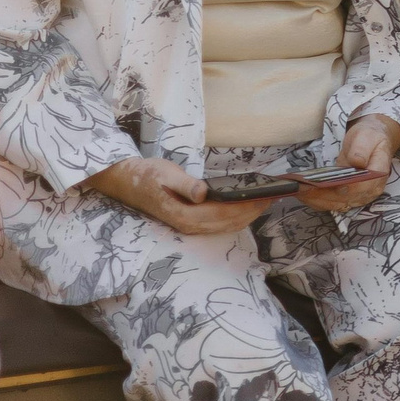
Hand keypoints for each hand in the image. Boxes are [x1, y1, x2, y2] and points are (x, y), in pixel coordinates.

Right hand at [89, 156, 263, 238]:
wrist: (124, 181)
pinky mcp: (190, 222)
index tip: (266, 195)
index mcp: (184, 215)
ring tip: (266, 200)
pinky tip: (246, 205)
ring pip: (226, 225)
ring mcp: (189, 226)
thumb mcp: (166, 174)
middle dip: (253, 210)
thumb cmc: (146, 175)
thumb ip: (186, 185)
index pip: (224, 214)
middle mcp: (189, 226)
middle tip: (274, 196)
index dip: (247, 206)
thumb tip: (205, 193)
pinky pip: (219, 223)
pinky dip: (236, 215)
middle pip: (229, 222)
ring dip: (247, 214)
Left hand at [297, 115, 399, 213]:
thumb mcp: (367, 136)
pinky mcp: (347, 198)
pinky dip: (316, 201)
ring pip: (336, 204)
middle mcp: (370, 191)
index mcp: (378, 175)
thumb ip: (362, 149)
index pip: (362, 187)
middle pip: (345, 200)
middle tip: (302, 187)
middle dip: (323, 195)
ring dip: (316, 200)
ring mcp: (358, 197)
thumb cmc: (369, 138)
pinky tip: (303, 193)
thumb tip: (357, 161)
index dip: (345, 189)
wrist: (371, 142)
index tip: (328, 185)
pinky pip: (331, 204)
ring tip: (298, 190)